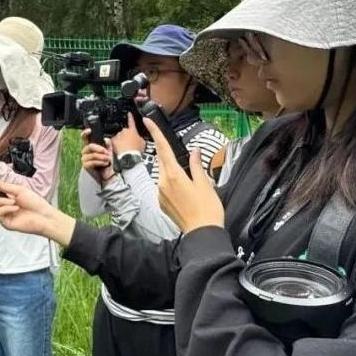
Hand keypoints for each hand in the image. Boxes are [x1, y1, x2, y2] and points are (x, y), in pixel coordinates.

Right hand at [0, 178, 76, 244]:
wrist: (43, 215)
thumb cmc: (35, 203)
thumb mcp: (18, 190)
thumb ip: (4, 186)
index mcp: (6, 198)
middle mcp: (3, 206)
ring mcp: (4, 215)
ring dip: (1, 201)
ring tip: (14, 202)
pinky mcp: (5, 223)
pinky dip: (6, 208)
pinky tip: (16, 209)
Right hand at [80, 128, 115, 183]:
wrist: (108, 175)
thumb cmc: (108, 163)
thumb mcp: (109, 152)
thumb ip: (107, 145)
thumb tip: (106, 139)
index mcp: (90, 147)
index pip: (84, 138)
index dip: (85, 133)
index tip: (89, 130)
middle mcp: (86, 152)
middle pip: (90, 146)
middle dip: (99, 148)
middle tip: (106, 152)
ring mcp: (85, 159)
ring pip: (92, 155)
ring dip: (102, 157)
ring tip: (107, 159)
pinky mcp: (86, 166)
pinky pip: (92, 162)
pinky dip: (100, 162)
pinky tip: (105, 164)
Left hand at [110, 112, 144, 154]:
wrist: (128, 157)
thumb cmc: (136, 151)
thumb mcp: (143, 143)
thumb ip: (140, 137)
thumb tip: (138, 137)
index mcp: (132, 131)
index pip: (131, 121)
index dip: (130, 117)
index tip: (129, 114)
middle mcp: (124, 131)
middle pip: (124, 132)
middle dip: (126, 136)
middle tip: (129, 144)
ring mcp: (118, 136)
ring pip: (119, 137)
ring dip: (121, 141)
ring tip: (125, 148)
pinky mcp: (113, 140)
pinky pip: (114, 141)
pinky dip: (115, 144)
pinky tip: (119, 149)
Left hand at [142, 117, 224, 232]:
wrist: (202, 234)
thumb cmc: (207, 209)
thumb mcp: (205, 184)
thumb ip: (196, 165)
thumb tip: (194, 152)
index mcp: (174, 175)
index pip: (163, 148)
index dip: (155, 132)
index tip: (147, 121)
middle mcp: (162, 184)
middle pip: (163, 161)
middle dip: (169, 154)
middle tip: (182, 156)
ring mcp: (160, 194)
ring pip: (164, 174)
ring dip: (173, 171)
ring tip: (191, 182)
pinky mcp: (162, 203)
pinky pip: (164, 187)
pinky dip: (172, 184)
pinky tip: (185, 192)